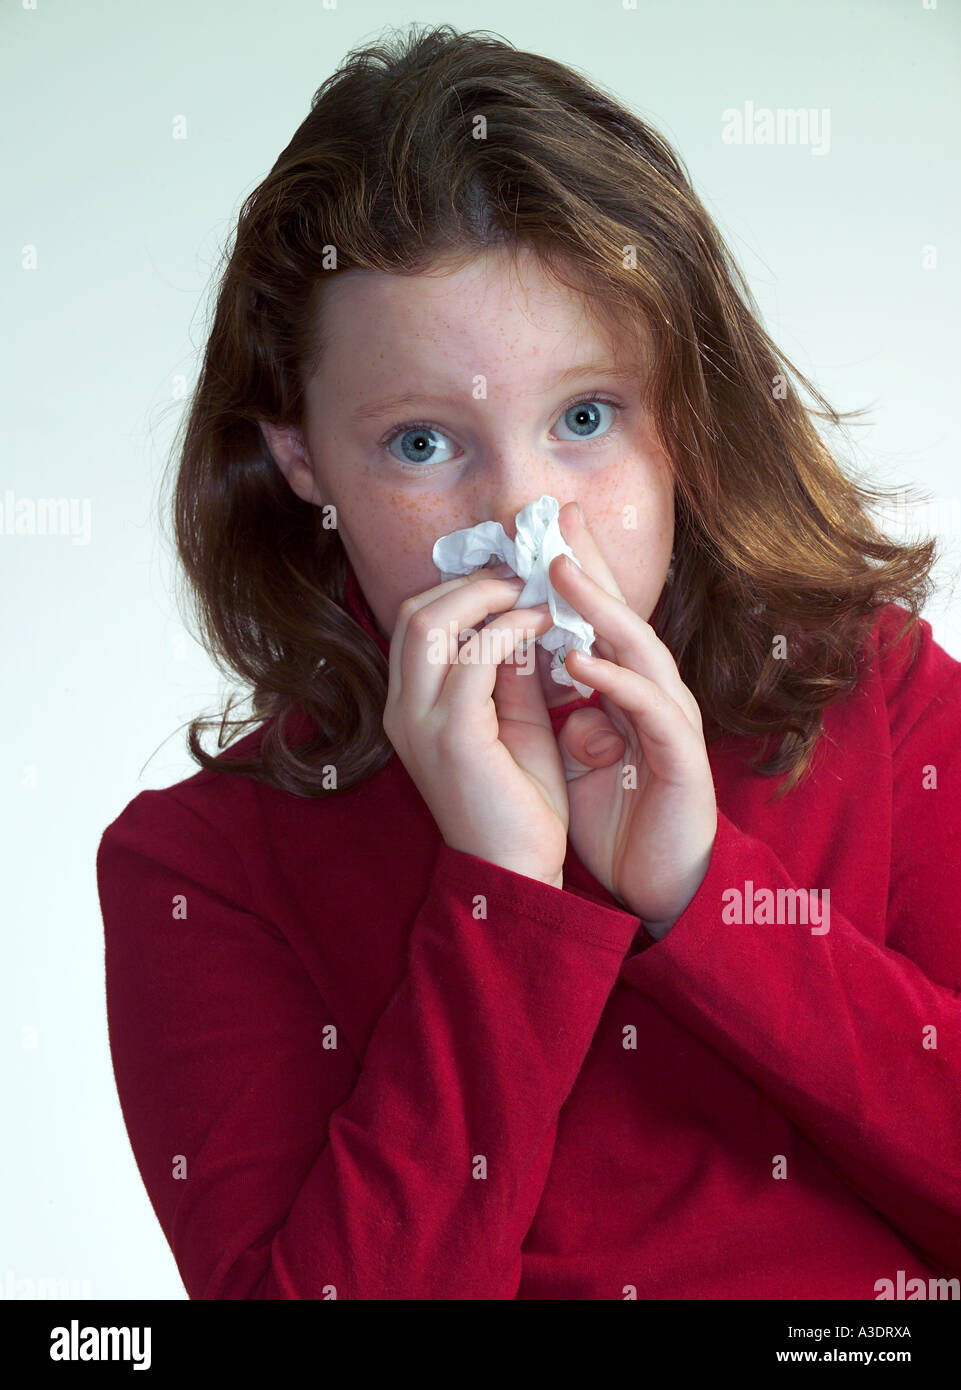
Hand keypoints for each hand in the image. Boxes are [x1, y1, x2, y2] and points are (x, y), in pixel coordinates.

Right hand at [382, 563, 568, 887]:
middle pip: (415, 611)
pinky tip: (545, 626)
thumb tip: (524, 615)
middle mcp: (402, 709)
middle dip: (473, 580)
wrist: (517, 871)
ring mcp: (420, 722)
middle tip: (526, 574)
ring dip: (491, 595)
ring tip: (535, 593)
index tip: (514, 574)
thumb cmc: (518, 803)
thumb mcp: (512, 720)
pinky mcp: (452, 736)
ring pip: (433, 623)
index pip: (416, 622)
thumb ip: (510, 670)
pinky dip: (511, 628)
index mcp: (409, 705)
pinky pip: (474, 657)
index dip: (462, 587)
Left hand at [550, 504, 716, 937]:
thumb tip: (535, 667)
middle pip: (622, 615)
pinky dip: (615, 681)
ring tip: (561, 570)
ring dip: (599, 607)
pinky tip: (581, 660)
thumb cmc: (618, 820)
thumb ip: (557, 707)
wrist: (657, 886)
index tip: (536, 531)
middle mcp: (651, 695)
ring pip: (640, 649)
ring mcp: (670, 722)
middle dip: (591, 564)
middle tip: (558, 516)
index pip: (596, 622)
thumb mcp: (573, 753)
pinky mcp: (681, 758)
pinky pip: (648, 709)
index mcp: (624, 693)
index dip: (572, 575)